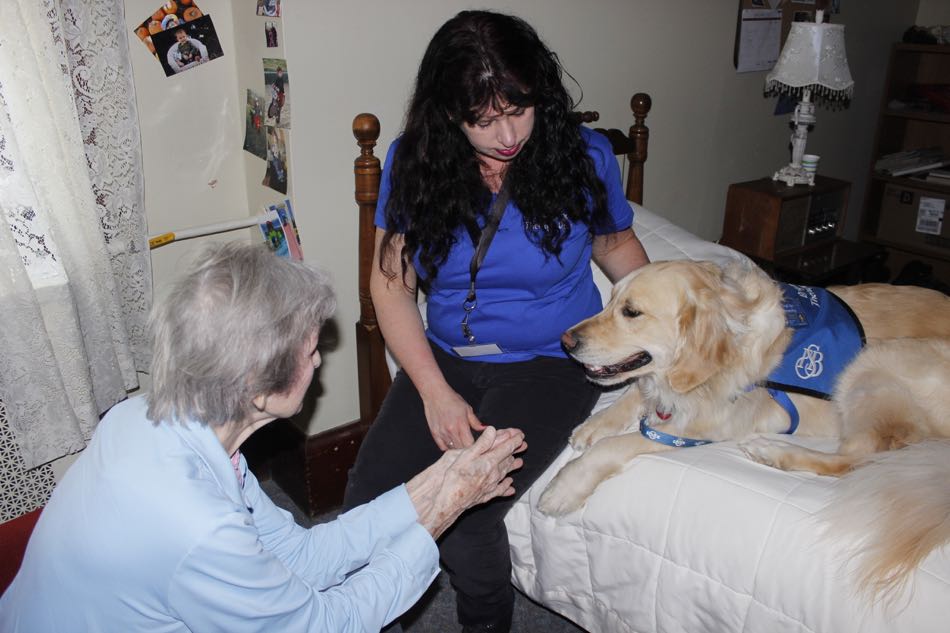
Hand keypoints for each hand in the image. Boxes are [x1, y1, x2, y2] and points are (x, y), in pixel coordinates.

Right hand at [406, 426, 526, 538]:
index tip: (520, 435)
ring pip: (505, 474)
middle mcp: (493, 474)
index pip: (506, 448)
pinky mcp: (485, 496)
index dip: (514, 441)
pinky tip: (510, 486)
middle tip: (522, 446)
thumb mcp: (465, 454)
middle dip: (515, 451)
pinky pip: (500, 491)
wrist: (447, 501)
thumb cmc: (452, 477)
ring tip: (519, 463)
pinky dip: (506, 487)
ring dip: (512, 467)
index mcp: (489, 461)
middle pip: (508, 460)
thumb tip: (493, 431)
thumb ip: (481, 443)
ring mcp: (490, 486)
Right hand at [421, 385, 484, 450]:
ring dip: (457, 448)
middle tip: (469, 445)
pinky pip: (442, 447)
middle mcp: (451, 430)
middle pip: (461, 448)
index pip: (470, 444)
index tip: (476, 444)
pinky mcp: (435, 433)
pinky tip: (451, 443)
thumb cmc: (451, 399)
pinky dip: (448, 447)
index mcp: (461, 424)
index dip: (474, 446)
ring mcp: (442, 433)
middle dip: (466, 448)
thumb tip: (484, 428)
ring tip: (460, 443)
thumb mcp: (467, 409)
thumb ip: (476, 422)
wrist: (435, 394)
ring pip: (452, 449)